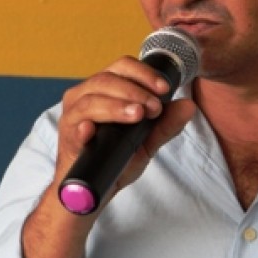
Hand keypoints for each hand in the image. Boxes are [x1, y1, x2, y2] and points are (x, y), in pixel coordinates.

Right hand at [55, 56, 195, 204]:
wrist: (94, 190)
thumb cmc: (116, 160)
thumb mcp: (146, 142)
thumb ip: (165, 124)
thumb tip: (189, 105)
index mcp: (103, 90)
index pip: (122, 67)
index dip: (144, 74)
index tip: (164, 89)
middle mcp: (84, 96)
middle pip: (107, 79)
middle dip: (134, 91)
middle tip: (154, 107)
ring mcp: (73, 116)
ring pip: (91, 100)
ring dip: (116, 105)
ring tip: (137, 114)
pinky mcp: (68, 138)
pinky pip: (74, 128)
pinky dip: (83, 126)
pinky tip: (91, 129)